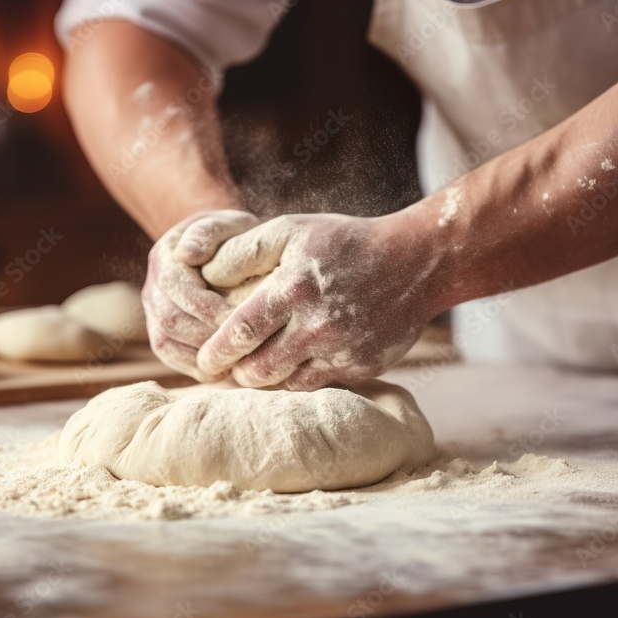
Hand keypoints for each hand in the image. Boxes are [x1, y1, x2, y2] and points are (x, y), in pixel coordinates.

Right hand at [143, 209, 260, 380]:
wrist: (221, 250)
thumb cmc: (231, 236)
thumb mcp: (226, 223)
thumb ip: (209, 232)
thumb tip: (187, 253)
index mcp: (163, 258)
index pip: (176, 287)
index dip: (207, 306)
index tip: (240, 316)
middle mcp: (152, 287)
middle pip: (170, 320)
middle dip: (207, 334)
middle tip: (242, 344)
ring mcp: (153, 313)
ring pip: (166, 343)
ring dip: (201, 354)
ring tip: (235, 358)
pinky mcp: (162, 334)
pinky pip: (172, 356)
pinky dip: (197, 365)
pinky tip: (225, 367)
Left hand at [196, 213, 443, 389]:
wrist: (415, 262)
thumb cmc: (343, 243)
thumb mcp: (291, 230)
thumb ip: (243, 251)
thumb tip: (203, 272)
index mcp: (294, 288)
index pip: (240, 332)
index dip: (216, 352)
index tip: (204, 360)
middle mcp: (318, 325)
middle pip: (258, 370)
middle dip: (236, 371)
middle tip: (227, 367)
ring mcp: (342, 350)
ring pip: (284, 384)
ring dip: (265, 379)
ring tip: (254, 366)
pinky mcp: (362, 368)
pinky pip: (315, 386)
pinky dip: (296, 379)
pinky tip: (290, 364)